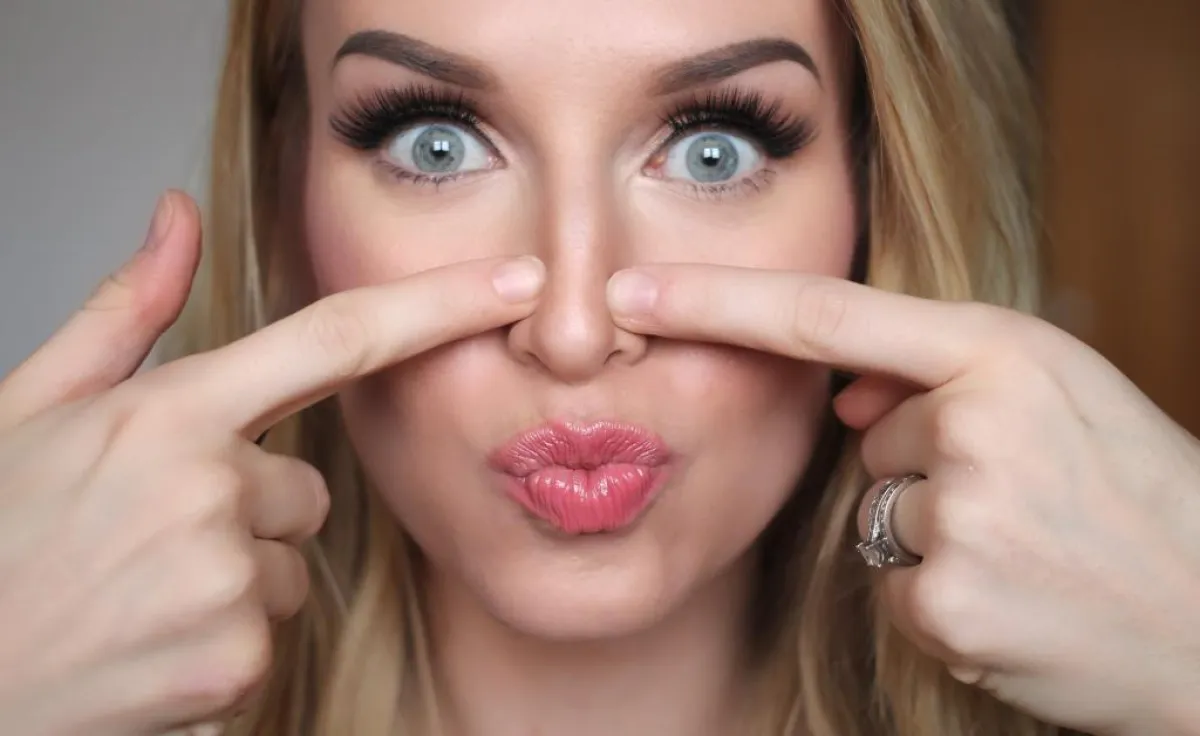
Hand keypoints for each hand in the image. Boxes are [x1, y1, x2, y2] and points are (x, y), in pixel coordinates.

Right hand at [0, 191, 545, 734]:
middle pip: (306, 490)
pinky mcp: (234, 667)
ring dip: (236, 580)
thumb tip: (176, 215)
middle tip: (149, 539)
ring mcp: (225, 584)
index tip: (517, 281)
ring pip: (291, 568)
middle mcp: (209, 491)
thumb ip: (127, 311)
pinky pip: (272, 636)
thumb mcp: (35, 407)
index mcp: (168, 413)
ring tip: (140, 594)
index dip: (440, 303)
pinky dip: (223, 644)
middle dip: (250, 511)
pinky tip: (148, 645)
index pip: (338, 340)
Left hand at [607, 264, 1199, 735]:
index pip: (826, 316)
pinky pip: (893, 587)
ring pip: (880, 515)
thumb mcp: (1063, 399)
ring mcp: (962, 517)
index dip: (717, 300)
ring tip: (1030, 552)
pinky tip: (1016, 601)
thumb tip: (847, 396)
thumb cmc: (1142, 498)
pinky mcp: (948, 603)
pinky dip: (939, 598)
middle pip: (869, 440)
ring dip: (935, 536)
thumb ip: (947, 378)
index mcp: (1005, 352)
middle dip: (923, 467)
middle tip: (1028, 498)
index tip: (632, 287)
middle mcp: (976, 424)